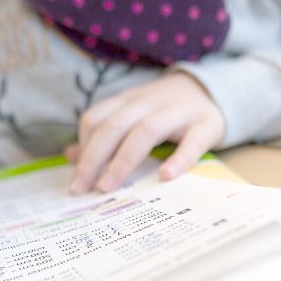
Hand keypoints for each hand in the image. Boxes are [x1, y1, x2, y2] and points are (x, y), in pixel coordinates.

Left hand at [67, 72, 224, 193]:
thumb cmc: (163, 112)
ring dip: (123, 160)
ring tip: (109, 187)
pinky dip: (178, 159)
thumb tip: (71, 156)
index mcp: (127, 101)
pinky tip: (165, 177)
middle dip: (94, 158)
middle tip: (82, 189)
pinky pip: (191, 142)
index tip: (78, 178)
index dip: (83, 147)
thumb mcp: (132, 117)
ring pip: (146, 131)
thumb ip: (103, 135)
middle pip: (114, 126)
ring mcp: (177, 112)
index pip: (95, 118)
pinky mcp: (205, 125)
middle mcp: (148, 102)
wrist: (210, 90)